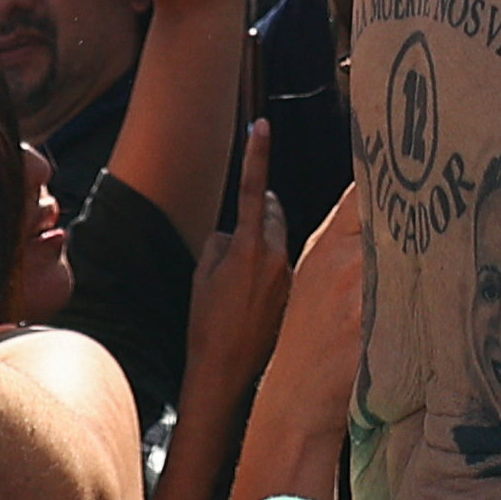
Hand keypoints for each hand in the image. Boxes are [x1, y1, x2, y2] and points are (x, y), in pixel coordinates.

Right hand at [181, 122, 287, 381]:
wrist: (225, 374)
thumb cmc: (207, 325)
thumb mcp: (202, 276)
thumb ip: (221, 243)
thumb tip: (235, 233)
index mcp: (250, 247)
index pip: (252, 189)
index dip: (256, 155)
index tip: (261, 125)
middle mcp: (278, 258)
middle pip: (274, 215)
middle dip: (261, 212)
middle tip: (240, 236)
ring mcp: (291, 278)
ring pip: (280, 244)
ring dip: (264, 248)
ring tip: (240, 285)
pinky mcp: (297, 296)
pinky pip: (285, 270)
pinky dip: (271, 274)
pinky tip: (252, 303)